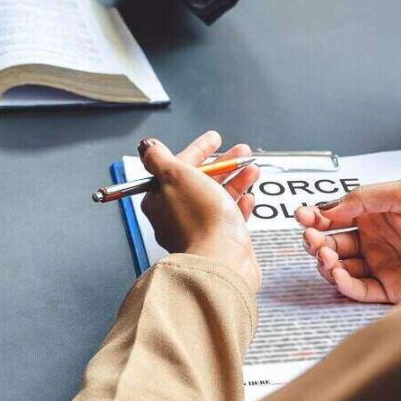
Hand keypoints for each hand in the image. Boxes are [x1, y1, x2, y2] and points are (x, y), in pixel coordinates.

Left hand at [138, 131, 261, 287]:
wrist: (222, 261)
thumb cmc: (199, 220)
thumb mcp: (175, 176)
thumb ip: (160, 158)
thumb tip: (148, 146)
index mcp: (160, 199)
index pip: (177, 167)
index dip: (198, 150)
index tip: (214, 139)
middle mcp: (175, 216)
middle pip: (199, 181)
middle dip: (222, 163)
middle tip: (241, 152)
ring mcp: (197, 230)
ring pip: (216, 198)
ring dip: (235, 179)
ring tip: (252, 169)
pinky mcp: (217, 243)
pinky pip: (227, 219)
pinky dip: (238, 205)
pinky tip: (248, 197)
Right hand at [295, 180, 400, 302]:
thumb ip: (364, 198)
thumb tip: (327, 209)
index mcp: (377, 212)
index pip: (335, 215)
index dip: (315, 217)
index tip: (303, 217)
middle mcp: (376, 239)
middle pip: (332, 242)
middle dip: (315, 241)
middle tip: (313, 240)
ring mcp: (383, 265)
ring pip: (339, 267)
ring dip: (325, 262)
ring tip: (326, 257)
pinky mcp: (392, 291)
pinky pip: (357, 289)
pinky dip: (342, 284)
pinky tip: (338, 274)